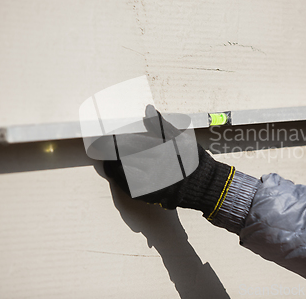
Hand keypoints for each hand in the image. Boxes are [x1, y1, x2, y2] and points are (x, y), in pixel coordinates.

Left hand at [104, 105, 234, 218]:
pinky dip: (119, 178)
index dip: (116, 139)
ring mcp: (150, 185)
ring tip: (105, 156)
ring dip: (112, 163)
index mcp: (160, 152)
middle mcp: (153, 169)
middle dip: (110, 150)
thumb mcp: (181, 139)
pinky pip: (127, 187)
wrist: (205, 186)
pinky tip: (115, 171)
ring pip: (122, 173)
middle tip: (100, 143)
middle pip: (124, 157)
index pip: (131, 143)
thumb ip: (161, 126)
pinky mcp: (149, 196)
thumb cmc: (194, 160)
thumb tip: (147, 109)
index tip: (107, 134)